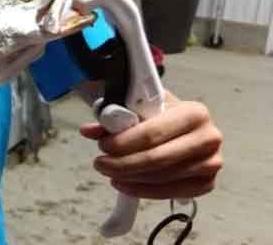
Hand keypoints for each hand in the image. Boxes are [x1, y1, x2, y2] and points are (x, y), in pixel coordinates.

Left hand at [80, 97, 222, 199]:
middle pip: (157, 158)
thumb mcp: (138, 106)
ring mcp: (212, 163)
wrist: (182, 123)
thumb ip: (113, 116)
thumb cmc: (159, 112)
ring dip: (129, 177)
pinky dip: (142, 190)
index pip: (152, 133)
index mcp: (194, 112)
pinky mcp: (207, 184)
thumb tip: (88, 131)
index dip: (123, 142)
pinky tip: (124, 184)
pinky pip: (170, 193)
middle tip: (99, 163)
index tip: (101, 145)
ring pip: (162, 177)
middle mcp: (209, 138)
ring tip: (109, 172)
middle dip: (122, 163)